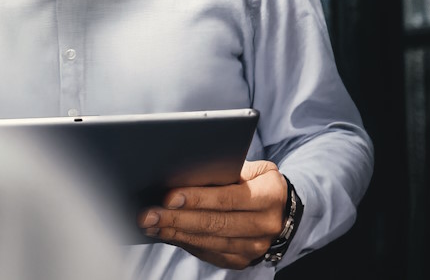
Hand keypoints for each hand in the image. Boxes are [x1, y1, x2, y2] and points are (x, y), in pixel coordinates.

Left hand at [137, 160, 287, 269]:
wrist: (281, 211)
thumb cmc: (258, 182)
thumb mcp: (254, 169)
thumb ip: (227, 170)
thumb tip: (186, 173)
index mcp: (270, 196)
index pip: (228, 198)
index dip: (197, 199)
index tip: (168, 196)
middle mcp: (265, 225)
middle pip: (215, 224)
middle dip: (177, 219)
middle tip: (148, 214)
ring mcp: (255, 247)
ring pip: (209, 241)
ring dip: (175, 233)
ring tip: (150, 225)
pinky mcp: (242, 260)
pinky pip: (209, 253)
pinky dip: (184, 243)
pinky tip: (164, 234)